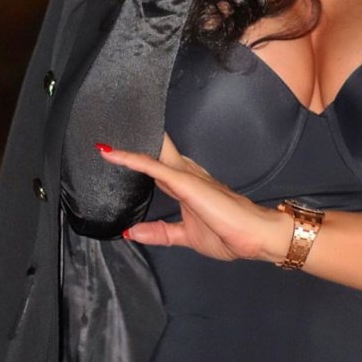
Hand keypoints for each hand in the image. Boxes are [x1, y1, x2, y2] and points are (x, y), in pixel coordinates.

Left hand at [96, 136, 291, 262]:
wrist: (255, 236)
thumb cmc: (228, 234)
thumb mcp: (185, 236)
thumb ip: (160, 232)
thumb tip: (132, 232)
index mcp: (187, 187)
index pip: (157, 167)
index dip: (139, 156)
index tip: (116, 149)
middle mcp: (186, 176)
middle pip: (156, 153)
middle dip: (136, 140)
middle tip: (112, 125)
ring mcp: (186, 177)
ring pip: (153, 154)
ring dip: (130, 144)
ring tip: (106, 131)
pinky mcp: (186, 183)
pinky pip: (154, 168)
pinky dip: (133, 159)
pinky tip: (113, 154)